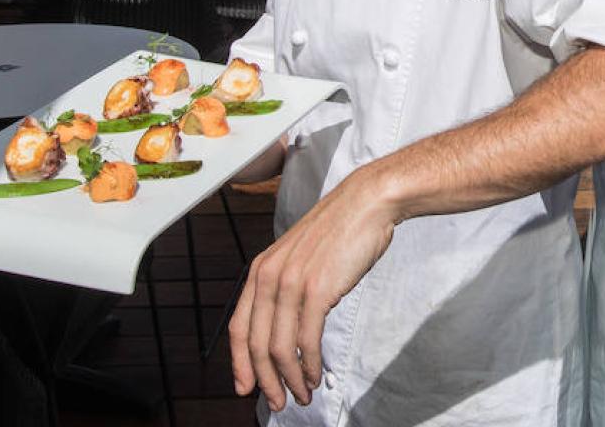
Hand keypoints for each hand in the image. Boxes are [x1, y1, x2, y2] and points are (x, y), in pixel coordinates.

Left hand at [228, 170, 396, 410]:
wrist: (366, 203)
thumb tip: (284, 327)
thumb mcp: (298, 256)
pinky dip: (309, 364)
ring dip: (290, 379)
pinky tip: (316, 374)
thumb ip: (285, 286)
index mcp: (260, 270)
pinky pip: (306, 339)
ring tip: (302, 394)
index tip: (247, 388)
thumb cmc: (339, 230)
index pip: (238, 328)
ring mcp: (291, 283)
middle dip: (266, 381)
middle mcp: (269, 277)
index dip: (240, 364)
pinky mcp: (317, 289)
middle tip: (280, 403)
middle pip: (256, 345)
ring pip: (280, 347)